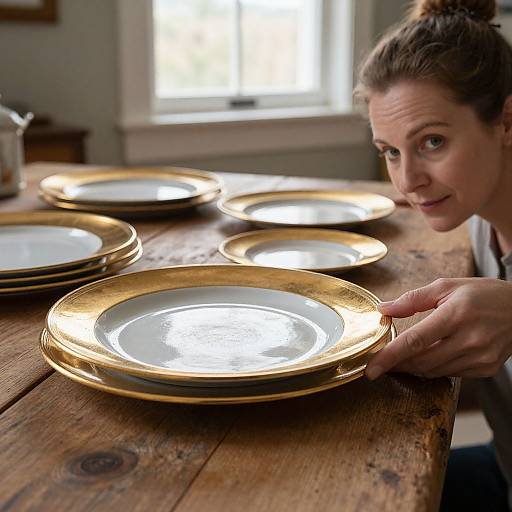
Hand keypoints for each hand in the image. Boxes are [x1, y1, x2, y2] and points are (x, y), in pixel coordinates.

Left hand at [366, 278, 511, 379]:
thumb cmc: (481, 294)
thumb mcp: (447, 286)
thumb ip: (412, 299)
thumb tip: (383, 310)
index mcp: (456, 314)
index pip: (415, 341)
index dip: (390, 356)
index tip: (371, 369)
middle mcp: (470, 339)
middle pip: (421, 361)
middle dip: (397, 363)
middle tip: (380, 361)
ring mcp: (480, 357)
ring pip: (433, 371)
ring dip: (412, 367)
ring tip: (399, 359)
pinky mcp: (486, 368)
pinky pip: (450, 374)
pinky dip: (433, 368)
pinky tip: (426, 358)